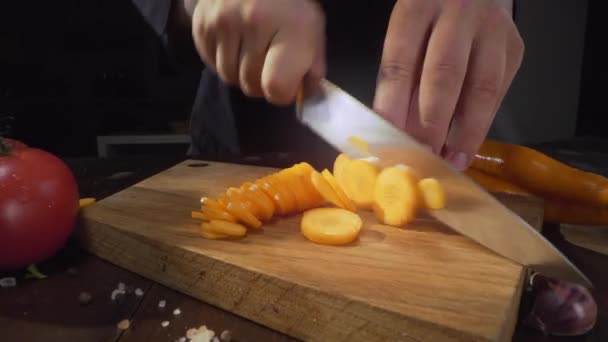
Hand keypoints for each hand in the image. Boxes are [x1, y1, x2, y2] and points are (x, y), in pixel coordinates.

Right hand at [190, 0, 325, 104]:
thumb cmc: (288, 6)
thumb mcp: (313, 30)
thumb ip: (311, 69)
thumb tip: (304, 98)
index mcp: (292, 26)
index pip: (276, 86)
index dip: (282, 93)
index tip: (286, 83)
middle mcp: (255, 22)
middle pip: (251, 85)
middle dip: (261, 83)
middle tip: (268, 63)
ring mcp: (224, 20)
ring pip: (228, 77)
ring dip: (240, 73)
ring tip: (250, 51)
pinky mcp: (202, 23)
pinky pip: (211, 63)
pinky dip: (223, 60)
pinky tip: (235, 43)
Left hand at [373, 0, 523, 169]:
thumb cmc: (431, 14)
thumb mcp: (406, 32)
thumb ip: (401, 76)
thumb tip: (394, 128)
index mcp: (417, 8)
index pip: (401, 62)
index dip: (393, 106)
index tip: (387, 140)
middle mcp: (458, 14)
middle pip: (443, 75)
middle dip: (431, 124)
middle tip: (421, 158)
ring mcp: (491, 29)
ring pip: (481, 87)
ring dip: (464, 132)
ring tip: (450, 161)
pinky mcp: (514, 47)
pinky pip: (499, 91)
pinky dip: (483, 123)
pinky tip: (467, 146)